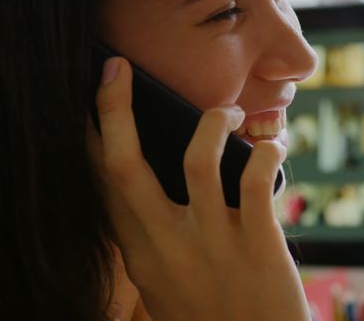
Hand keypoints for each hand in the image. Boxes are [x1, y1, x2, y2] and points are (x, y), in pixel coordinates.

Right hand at [89, 57, 309, 320]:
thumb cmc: (214, 320)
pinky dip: (266, 152)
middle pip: (125, 166)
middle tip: (117, 67)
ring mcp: (212, 244)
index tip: (89, 96)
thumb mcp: (166, 287)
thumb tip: (155, 188)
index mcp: (141, 256)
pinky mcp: (258, 245)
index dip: (91, 136)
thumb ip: (156, 241)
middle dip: (114, 110)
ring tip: (227, 112)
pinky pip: (255, 182)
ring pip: (197, 161)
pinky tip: (274, 144)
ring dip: (211, 122)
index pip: (103, 185)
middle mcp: (167, 247)